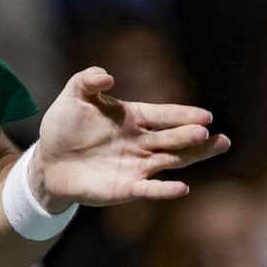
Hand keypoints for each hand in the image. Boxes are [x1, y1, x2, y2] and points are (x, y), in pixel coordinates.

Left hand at [32, 66, 231, 209]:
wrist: (48, 162)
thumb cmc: (63, 128)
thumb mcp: (73, 98)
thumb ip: (87, 81)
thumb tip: (107, 76)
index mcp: (134, 118)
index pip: (163, 115)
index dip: (183, 115)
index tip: (205, 116)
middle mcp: (142, 142)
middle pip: (174, 138)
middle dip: (191, 135)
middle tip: (207, 132)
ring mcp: (138, 166)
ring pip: (173, 160)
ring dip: (194, 155)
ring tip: (218, 146)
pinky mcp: (127, 187)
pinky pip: (149, 189)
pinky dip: (164, 189)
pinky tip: (181, 188)